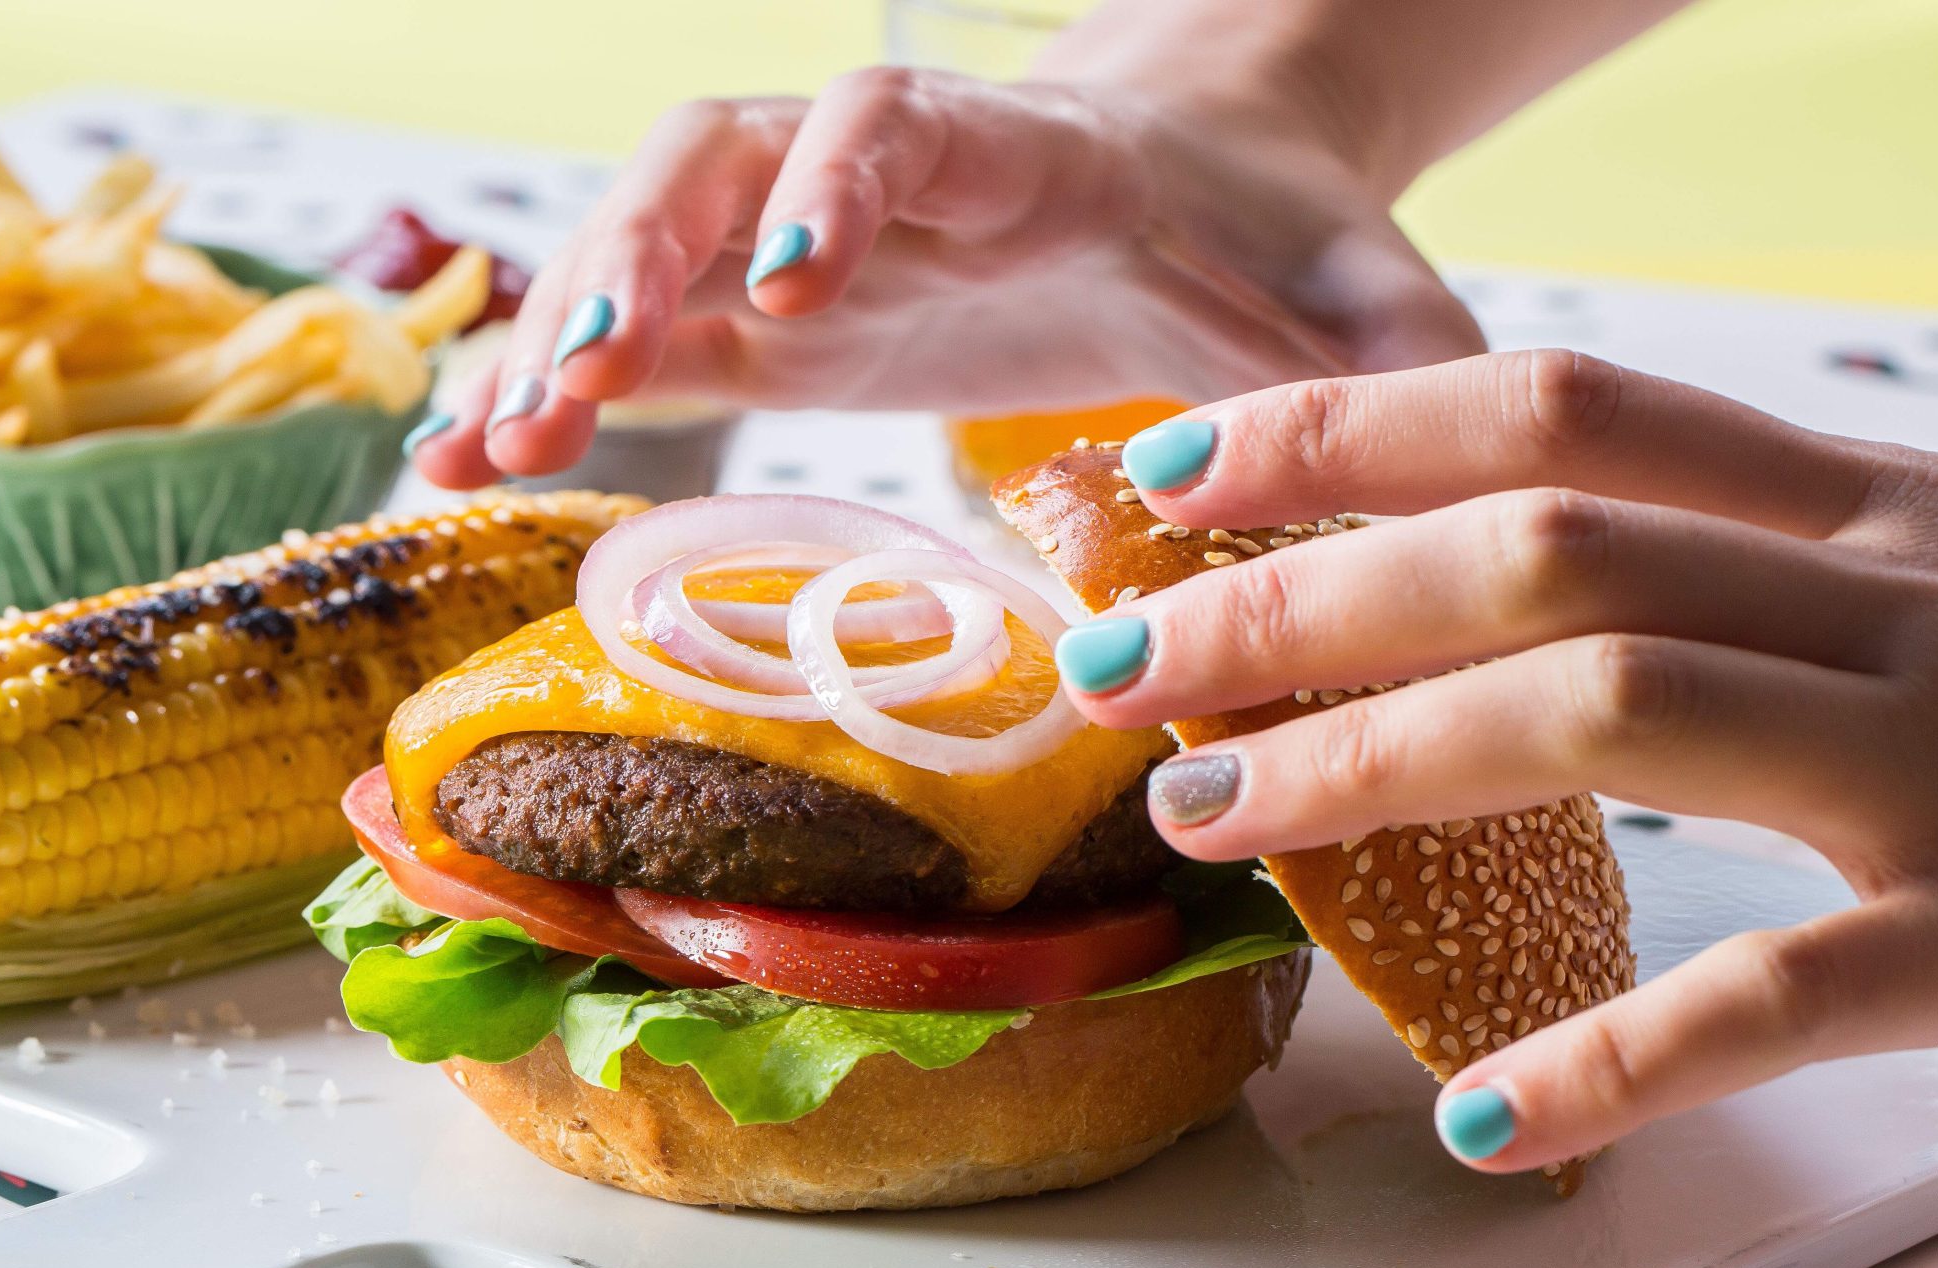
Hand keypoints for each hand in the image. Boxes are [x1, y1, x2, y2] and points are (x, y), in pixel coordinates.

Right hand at [409, 67, 1481, 487]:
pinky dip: (550, 393)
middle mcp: (878, 180)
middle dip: (640, 252)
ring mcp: (803, 243)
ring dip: (563, 333)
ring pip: (646, 248)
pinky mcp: (767, 320)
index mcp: (1020, 154)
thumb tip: (1470, 460)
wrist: (1202, 196)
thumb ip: (1402, 358)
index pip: (895, 125)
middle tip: (584, 371)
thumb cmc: (1268, 240)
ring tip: (489, 446)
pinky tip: (467, 472)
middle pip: (714, 160)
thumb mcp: (1353, 294)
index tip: (792, 282)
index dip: (831, 185)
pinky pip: (636, 342)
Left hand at [1058, 351, 1937, 1172]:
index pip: (1570, 411)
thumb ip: (1765, 582)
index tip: (1173, 464)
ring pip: (1616, 709)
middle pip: (1544, 543)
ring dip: (1375, 764)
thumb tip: (1496, 583)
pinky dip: (1619, 1056)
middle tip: (1116, 657)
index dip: (1353, 426)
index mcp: (1884, 517)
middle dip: (1298, 593)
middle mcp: (1915, 604)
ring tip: (1213, 821)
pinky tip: (1490, 1116)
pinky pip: (1787, 995)